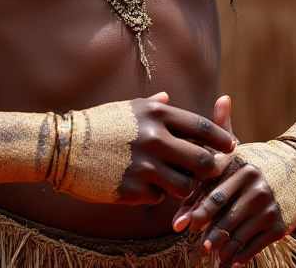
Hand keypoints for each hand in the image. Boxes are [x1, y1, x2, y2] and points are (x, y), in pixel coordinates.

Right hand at [111, 92, 235, 205]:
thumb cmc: (100, 125)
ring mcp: (145, 165)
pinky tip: (143, 185)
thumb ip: (155, 107)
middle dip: (210, 169)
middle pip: (202, 161)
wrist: (64, 147)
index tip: (231, 147)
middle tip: (209, 172)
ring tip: (172, 180)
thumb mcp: (129, 109)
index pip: (201, 128)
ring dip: (183, 186)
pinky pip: (160, 197)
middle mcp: (154, 138)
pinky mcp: (133, 189)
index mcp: (156, 114)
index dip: (221, 139)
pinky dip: (156, 194)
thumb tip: (169, 98)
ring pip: (185, 185)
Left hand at [173, 138, 295, 267]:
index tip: (184, 226)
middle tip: (200, 248)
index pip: (215, 194)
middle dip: (210, 236)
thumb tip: (179, 218)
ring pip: (239, 235)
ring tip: (214, 256)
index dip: (198, 212)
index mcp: (240, 167)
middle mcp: (255, 186)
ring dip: (224, 250)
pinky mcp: (279, 224)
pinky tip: (233, 262)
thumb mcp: (232, 164)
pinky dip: (242, 256)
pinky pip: (256, 245)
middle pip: (226, 217)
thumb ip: (204, 186)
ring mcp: (268, 206)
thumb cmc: (255, 164)